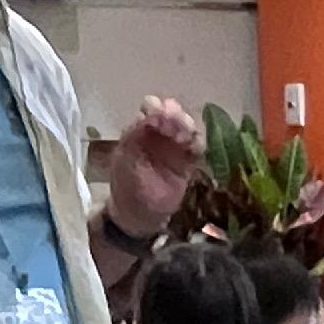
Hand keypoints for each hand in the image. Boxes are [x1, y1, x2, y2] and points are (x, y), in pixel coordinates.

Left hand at [106, 96, 200, 242]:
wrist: (138, 216)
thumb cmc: (127, 187)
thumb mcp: (125, 159)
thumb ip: (134, 136)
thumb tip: (145, 116)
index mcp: (140, 129)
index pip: (150, 108)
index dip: (156, 107)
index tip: (158, 115)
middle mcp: (159, 133)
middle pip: (172, 113)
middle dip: (175, 114)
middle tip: (174, 122)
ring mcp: (175, 147)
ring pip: (187, 127)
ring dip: (187, 126)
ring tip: (184, 136)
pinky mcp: (188, 162)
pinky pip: (197, 147)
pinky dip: (198, 144)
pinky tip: (194, 148)